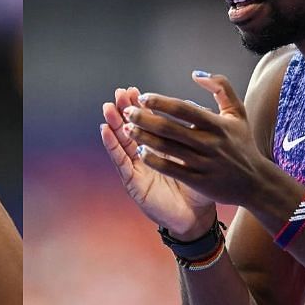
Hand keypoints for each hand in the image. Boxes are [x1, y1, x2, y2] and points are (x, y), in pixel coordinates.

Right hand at [101, 85, 216, 239]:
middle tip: (119, 92)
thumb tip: (191, 105)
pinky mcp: (133, 182)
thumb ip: (192, 132)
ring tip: (108, 107)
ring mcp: (137, 168)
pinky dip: (112, 145)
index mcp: (160, 148)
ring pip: (122, 142)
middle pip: (131, 128)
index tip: (134, 89)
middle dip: (124, 110)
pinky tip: (105, 130)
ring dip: (114, 124)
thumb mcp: (197, 154)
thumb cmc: (199, 185)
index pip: (146, 122)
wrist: (197, 215)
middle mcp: (145, 156)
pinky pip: (121, 161)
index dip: (139, 106)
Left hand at [121, 72, 268, 207]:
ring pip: (166, 148)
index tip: (143, 97)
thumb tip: (196, 74)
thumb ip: (221, 87)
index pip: (183, 109)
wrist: (256, 182)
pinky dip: (153, 160)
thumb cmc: (243, 144)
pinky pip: (170, 169)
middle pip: (169, 128)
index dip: (160, 102)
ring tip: (126, 129)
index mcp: (217, 124)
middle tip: (127, 112)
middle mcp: (209, 143)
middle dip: (144, 119)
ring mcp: (203, 163)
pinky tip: (140, 151)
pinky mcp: (198, 181)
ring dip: (143, 137)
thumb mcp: (238, 112)